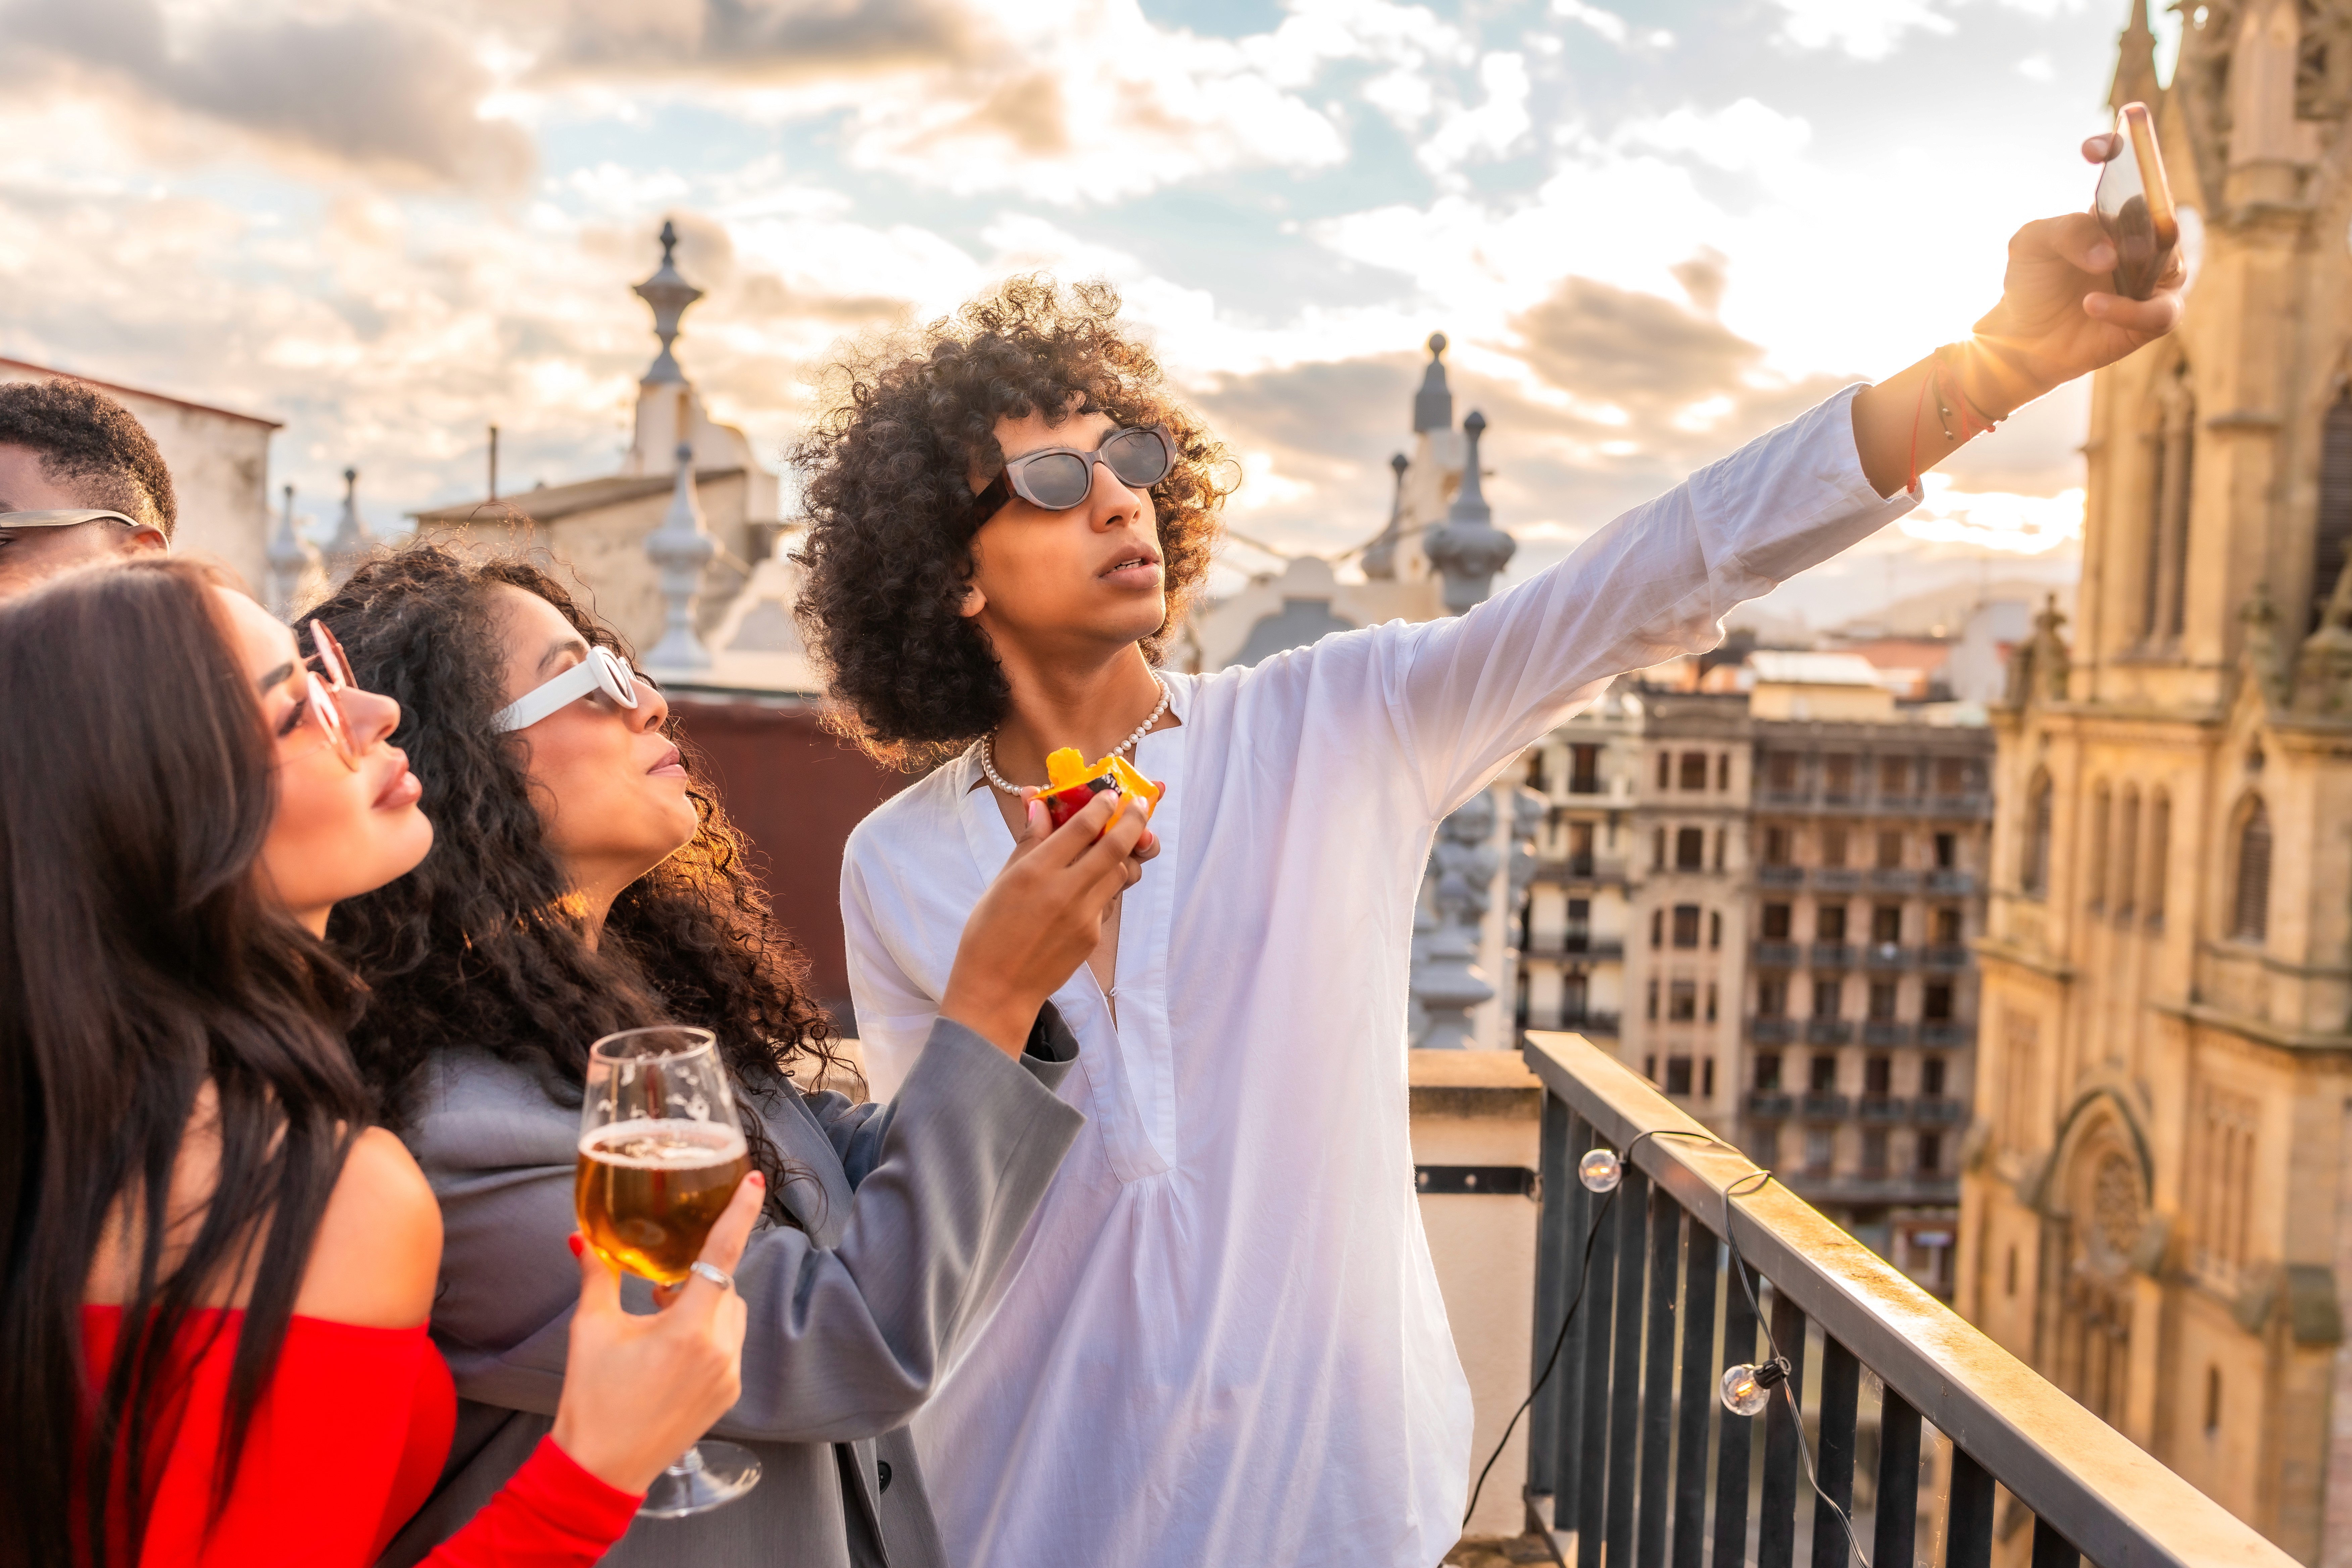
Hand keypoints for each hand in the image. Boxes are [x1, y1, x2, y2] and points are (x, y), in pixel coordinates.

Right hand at [549, 1171, 760, 1494]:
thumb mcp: (592, 1330)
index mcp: (689, 1330)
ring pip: (730, 1315)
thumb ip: (597, 1276)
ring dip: (704, 1307)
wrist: (598, 1470)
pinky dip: (708, 1336)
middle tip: (656, 1292)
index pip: (724, 1256)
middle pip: (725, 1287)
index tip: (757, 1183)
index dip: (741, 1214)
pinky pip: (729, 1346)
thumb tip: (583, 1237)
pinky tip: (671, 1353)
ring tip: (659, 1324)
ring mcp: (729, 1377)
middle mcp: (719, 1351)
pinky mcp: (728, 1396)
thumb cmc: (592, 1400)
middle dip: (697, 1279)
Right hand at [940, 788, 1151, 1054]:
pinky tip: (1097, 881)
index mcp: (1035, 871)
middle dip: (1133, 820)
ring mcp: (1084, 915)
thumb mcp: (1001, 881)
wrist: (997, 990)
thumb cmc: (987, 934)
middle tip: (1139, 805)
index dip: (1102, 804)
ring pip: (1121, 873)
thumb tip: (1039, 804)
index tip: (1110, 794)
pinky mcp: (1093, 936)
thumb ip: (1027, 842)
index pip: (1082, 826)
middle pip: (1115, 845)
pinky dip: (1108, 884)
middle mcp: (1065, 890)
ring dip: (1126, 853)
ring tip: (1125, 841)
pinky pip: (1109, 900)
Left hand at [1964, 138, 2183, 411]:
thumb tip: (2109, 255)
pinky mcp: (2151, 318)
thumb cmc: (2031, 282)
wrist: (2020, 335)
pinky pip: (2160, 311)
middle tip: (2126, 204)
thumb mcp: (2031, 245)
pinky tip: (2092, 303)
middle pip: (2163, 213)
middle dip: (2151, 205)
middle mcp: (2143, 241)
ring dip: (2139, 262)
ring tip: (2104, 265)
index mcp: (2117, 212)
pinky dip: (2129, 308)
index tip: (2095, 145)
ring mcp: (2153, 278)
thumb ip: (2065, 232)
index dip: (2125, 148)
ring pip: (2170, 261)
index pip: (2135, 169)